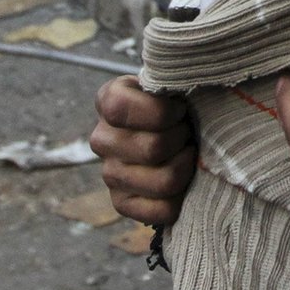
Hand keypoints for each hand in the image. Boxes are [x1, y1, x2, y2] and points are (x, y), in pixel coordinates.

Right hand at [89, 76, 195, 226]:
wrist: (177, 130)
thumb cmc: (179, 102)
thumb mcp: (173, 81)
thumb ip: (174, 78)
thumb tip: (185, 88)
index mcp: (109, 100)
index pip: (121, 108)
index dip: (161, 111)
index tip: (180, 108)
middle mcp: (102, 138)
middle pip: (153, 148)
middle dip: (183, 139)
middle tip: (188, 132)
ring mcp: (109, 173)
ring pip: (164, 181)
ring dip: (186, 166)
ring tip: (187, 153)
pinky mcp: (122, 203)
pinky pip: (160, 211)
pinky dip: (182, 198)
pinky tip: (184, 181)